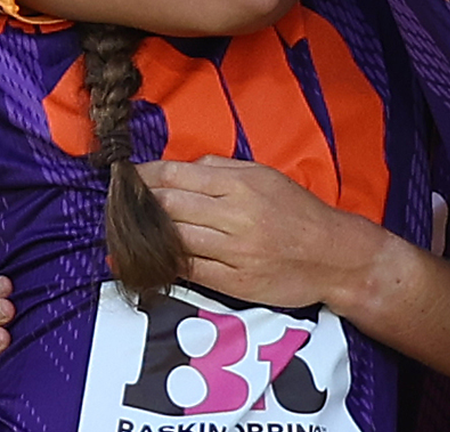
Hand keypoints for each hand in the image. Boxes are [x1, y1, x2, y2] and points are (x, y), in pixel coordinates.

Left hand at [143, 156, 380, 311]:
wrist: (332, 256)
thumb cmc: (297, 212)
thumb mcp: (265, 176)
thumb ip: (223, 168)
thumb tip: (183, 167)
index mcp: (240, 184)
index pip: (177, 175)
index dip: (146, 176)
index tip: (126, 177)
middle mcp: (234, 215)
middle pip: (169, 205)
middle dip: (139, 203)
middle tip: (117, 203)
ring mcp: (233, 251)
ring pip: (175, 238)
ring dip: (146, 235)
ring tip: (126, 230)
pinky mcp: (234, 282)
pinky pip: (190, 270)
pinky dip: (166, 262)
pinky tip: (150, 257)